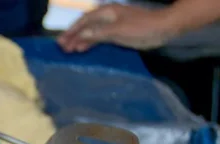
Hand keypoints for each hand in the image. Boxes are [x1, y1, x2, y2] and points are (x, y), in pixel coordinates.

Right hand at [58, 3, 178, 51]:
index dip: (71, 31)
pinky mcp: (118, 32)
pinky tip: (85, 49)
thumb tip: (80, 35)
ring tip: (71, 51)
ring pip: (92, 32)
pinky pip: (99, 36)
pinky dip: (91, 42)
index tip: (60, 42)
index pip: (83, 21)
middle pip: (86, 26)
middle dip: (73, 36)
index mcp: (106, 12)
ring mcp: (113, 24)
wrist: (164, 27)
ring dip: (81, 40)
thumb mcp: (117, 31)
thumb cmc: (141, 27)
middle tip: (62, 49)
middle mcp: (107, 16)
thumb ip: (97, 33)